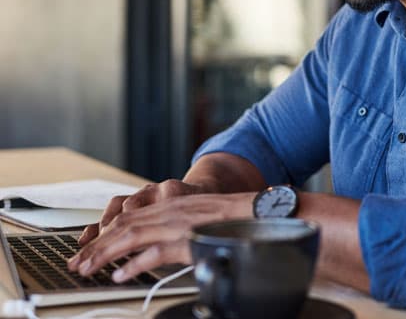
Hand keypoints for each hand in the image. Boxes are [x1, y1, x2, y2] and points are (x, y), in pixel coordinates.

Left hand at [68, 192, 254, 281]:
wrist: (254, 210)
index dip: (103, 232)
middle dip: (96, 245)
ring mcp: (178, 224)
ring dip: (106, 253)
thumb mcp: (192, 216)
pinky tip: (122, 274)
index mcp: (169, 205)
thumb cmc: (226, 216)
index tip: (86, 248)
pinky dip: (136, 263)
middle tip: (76, 263)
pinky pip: (157, 252)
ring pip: (133, 236)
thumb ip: (171, 226)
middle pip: (123, 226)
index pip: (127, 216)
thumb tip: (146, 249)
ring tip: (88, 269)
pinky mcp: (189, 239)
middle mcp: (169, 211)